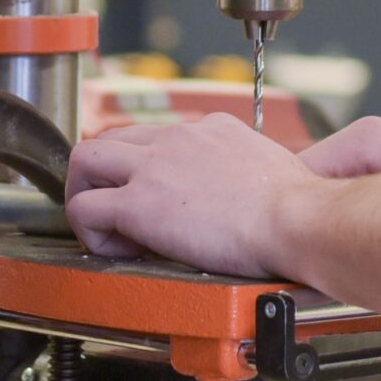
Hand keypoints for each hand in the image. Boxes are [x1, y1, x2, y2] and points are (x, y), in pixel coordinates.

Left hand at [65, 114, 314, 278]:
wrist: (294, 219)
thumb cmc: (296, 206)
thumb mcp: (269, 166)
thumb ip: (245, 171)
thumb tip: (246, 193)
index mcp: (208, 130)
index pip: (155, 137)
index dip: (147, 170)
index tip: (162, 201)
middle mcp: (175, 139)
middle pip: (110, 138)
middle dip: (104, 173)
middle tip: (117, 210)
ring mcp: (153, 167)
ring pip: (84, 160)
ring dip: (86, 193)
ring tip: (106, 228)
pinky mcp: (139, 203)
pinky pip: (85, 209)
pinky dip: (91, 232)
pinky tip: (121, 250)